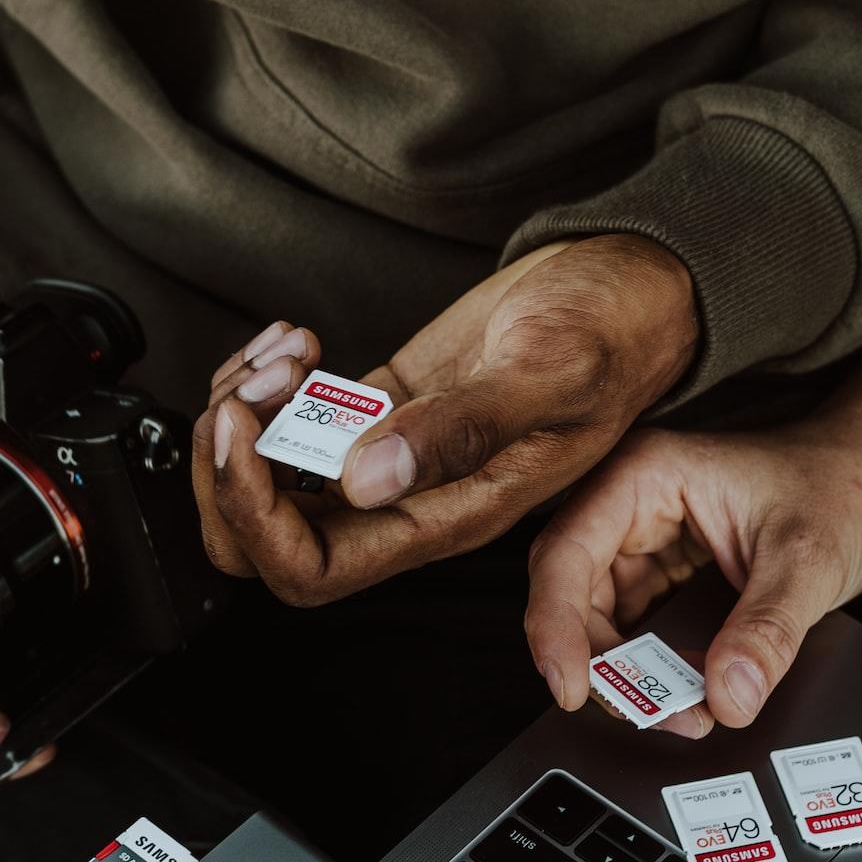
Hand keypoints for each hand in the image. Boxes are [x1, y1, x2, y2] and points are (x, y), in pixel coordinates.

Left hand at [193, 235, 698, 604]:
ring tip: (285, 352)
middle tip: (252, 392)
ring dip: (244, 416)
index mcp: (443, 519)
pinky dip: (267, 384)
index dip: (256, 515)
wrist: (632, 293)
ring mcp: (383, 455)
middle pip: (266, 540)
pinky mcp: (375, 408)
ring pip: (267, 479)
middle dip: (229, 471)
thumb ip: (463, 432)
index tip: (245, 433)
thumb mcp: (549, 377)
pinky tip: (297, 339)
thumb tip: (365, 478)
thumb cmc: (611, 338)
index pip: (311, 568)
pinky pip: (287, 425)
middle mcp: (403, 501)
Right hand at [523, 426, 861, 736]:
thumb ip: (767, 630)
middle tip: (645, 712)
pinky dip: (648, 665)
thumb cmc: (840, 487)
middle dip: (599, 661)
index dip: (556, 627)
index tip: (572, 686)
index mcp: (643, 476)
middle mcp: (626, 503)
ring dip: (626, 671)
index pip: (565, 555)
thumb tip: (730, 696)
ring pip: (595, 617)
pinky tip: (681, 690)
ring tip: (679, 709)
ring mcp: (638, 537)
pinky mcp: (656, 568)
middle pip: (570, 593)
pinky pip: (629, 625)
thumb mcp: (810, 561)